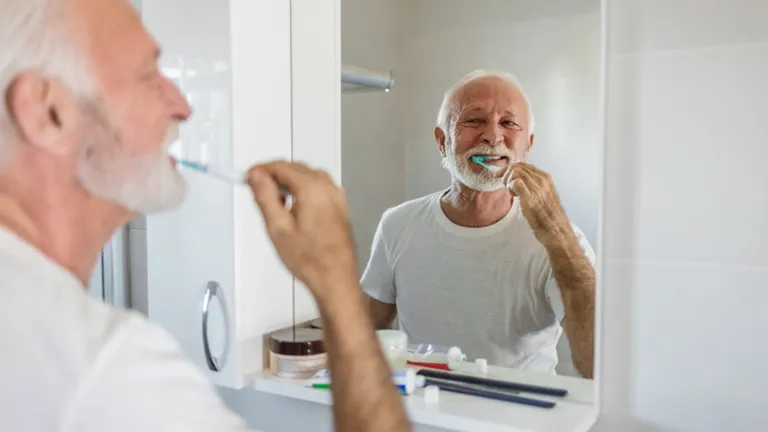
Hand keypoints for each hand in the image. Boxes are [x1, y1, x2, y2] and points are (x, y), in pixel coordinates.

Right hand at [247, 161, 357, 301]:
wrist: (336, 280)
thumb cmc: (306, 259)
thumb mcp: (278, 228)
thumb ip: (265, 196)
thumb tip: (256, 174)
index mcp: (313, 189)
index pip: (283, 166)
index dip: (262, 169)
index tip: (247, 178)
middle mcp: (329, 187)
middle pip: (297, 168)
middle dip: (276, 174)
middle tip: (257, 189)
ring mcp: (338, 197)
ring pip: (309, 176)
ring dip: (290, 181)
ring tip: (274, 200)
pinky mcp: (341, 207)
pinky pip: (320, 187)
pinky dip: (304, 189)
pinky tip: (294, 207)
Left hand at [498, 162, 571, 245]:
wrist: (556, 229)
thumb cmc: (549, 216)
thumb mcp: (544, 195)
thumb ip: (534, 186)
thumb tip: (519, 181)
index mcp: (546, 178)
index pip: (524, 165)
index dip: (511, 168)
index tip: (502, 174)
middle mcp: (542, 180)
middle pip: (518, 167)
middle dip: (506, 173)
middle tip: (503, 183)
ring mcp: (536, 188)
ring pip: (515, 173)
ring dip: (507, 180)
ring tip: (511, 192)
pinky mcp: (530, 198)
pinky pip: (516, 183)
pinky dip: (510, 186)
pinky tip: (513, 195)